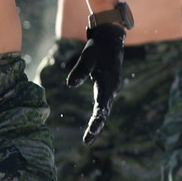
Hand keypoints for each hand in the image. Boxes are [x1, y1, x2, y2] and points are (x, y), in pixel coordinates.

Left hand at [66, 24, 125, 143]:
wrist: (110, 39)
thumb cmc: (98, 47)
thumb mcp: (88, 56)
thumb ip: (80, 70)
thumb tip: (69, 85)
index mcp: (109, 82)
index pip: (103, 103)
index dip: (98, 118)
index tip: (92, 129)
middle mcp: (112, 87)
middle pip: (105, 110)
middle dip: (97, 126)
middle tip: (88, 141)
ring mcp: (111, 88)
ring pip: (105, 109)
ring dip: (98, 123)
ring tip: (89, 138)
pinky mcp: (107, 87)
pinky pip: (104, 105)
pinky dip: (99, 116)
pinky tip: (93, 126)